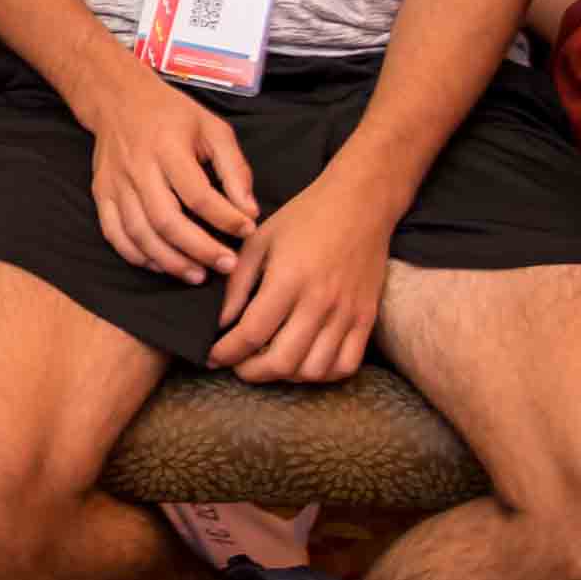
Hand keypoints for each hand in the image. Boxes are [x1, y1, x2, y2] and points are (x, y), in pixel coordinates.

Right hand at [82, 59, 257, 281]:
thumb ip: (234, 168)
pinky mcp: (101, 194)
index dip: (224, 218)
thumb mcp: (213, 128)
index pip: (197, 193)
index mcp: (167, 146)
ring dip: (170, 261)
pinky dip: (137, 256)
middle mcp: (138, 167)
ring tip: (198, 274)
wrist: (118, 99)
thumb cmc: (172, 114)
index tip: (247, 230)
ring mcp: (115, 183)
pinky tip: (162, 265)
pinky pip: (114, 234)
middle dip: (199, 249)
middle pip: (166, 220)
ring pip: (139, 233)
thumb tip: (249, 211)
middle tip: (227, 265)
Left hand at [211, 166, 400, 381]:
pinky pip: (345, 365)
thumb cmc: (305, 217)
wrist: (360, 203)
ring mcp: (347, 313)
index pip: (251, 333)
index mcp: (288, 279)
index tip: (213, 356)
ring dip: (285, 376)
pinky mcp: (367, 318)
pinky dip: (322, 373)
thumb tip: (221, 323)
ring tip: (270, 361)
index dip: (227, 352)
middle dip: (251, 372)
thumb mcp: (259, 240)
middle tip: (238, 364)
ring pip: (313, 370)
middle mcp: (319, 302)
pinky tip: (304, 361)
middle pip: (282, 361)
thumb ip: (237, 283)